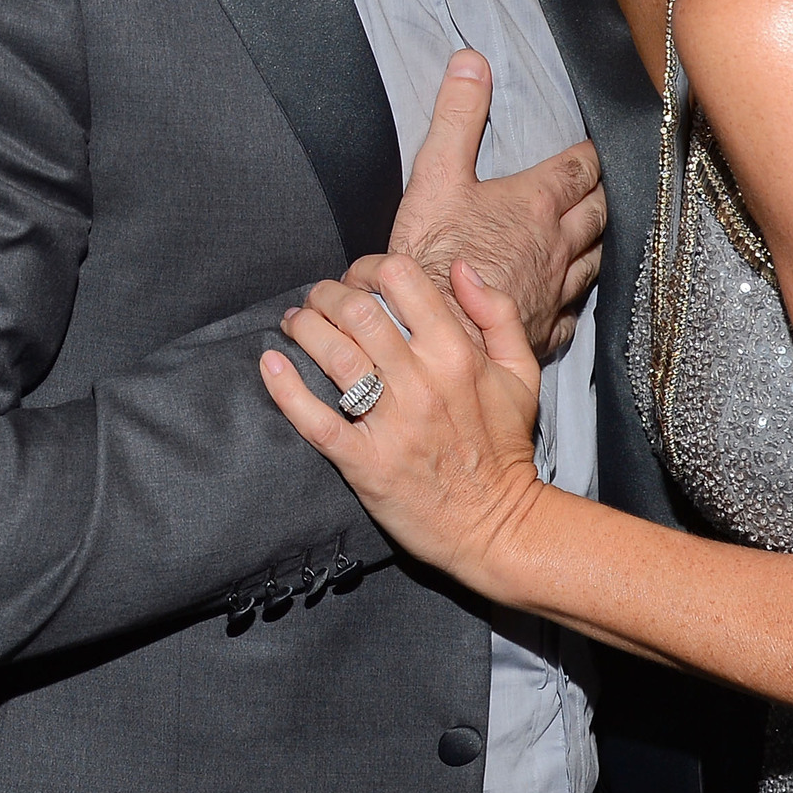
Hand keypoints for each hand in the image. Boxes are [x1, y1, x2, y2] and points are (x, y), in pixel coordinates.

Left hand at [260, 253, 545, 595]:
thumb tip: (459, 268)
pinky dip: (286, 389)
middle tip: (317, 300)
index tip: (358, 279)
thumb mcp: (521, 372)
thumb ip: (496, 313)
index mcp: (457, 353)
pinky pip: (316, 420)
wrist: (497, 525)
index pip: (401, 279)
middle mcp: (421, 382)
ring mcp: (391, 423)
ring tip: (294, 324)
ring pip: (333, 354)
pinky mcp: (365, 463)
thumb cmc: (505, 447)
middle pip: (356, 310)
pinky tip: (271, 365)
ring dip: (304, 328)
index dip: (369, 267)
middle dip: (326, 294)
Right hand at [389, 50, 604, 356]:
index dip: (589, 156)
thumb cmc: (434, 255)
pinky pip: (572, 313)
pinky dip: (574, 300)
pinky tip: (569, 300)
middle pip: (597, 213)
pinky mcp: (543, 328)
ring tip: (595, 235)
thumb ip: (457, 115)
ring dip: (597, 243)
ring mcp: (555, 290)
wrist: (433, 333)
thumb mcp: (437, 173)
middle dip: (601, 196)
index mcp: (535, 203)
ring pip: (594, 261)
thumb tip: (472, 61)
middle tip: (600, 187)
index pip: (579, 169)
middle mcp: (557, 245)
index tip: (592, 149)